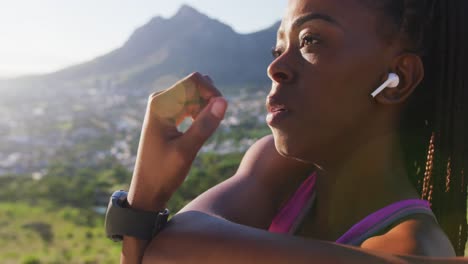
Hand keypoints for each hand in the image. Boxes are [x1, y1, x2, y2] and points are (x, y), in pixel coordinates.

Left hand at [127, 72, 227, 210]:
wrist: (148, 188)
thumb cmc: (164, 172)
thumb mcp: (187, 151)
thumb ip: (205, 125)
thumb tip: (223, 101)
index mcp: (161, 104)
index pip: (194, 80)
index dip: (212, 91)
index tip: (221, 111)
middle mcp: (160, 100)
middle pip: (196, 85)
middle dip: (210, 100)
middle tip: (211, 126)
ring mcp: (164, 106)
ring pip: (195, 94)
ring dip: (206, 108)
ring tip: (204, 131)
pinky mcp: (168, 113)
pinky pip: (191, 103)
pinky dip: (201, 113)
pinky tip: (199, 131)